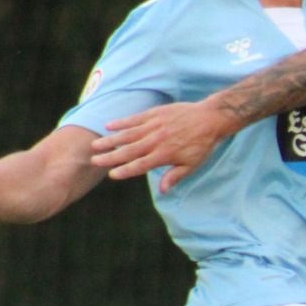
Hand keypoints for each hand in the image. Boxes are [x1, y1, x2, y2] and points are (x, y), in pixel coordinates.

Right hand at [92, 101, 231, 191]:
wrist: (211, 118)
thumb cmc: (202, 144)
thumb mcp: (192, 164)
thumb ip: (175, 176)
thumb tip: (162, 191)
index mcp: (164, 155)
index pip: (140, 166)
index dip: (125, 171)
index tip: (111, 174)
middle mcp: (156, 141)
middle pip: (129, 150)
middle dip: (110, 156)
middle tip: (94, 160)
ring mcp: (155, 126)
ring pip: (128, 134)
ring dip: (111, 140)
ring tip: (95, 145)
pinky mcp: (155, 113)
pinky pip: (135, 119)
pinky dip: (121, 122)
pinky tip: (108, 125)